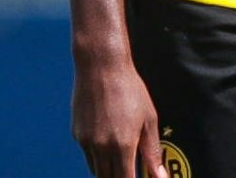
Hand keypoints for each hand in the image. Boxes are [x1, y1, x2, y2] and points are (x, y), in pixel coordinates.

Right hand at [71, 56, 164, 177]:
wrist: (101, 69)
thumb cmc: (129, 90)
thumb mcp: (149, 119)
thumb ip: (152, 150)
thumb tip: (158, 174)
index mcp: (122, 145)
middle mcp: (101, 147)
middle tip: (131, 170)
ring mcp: (86, 142)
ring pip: (96, 170)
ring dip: (108, 171)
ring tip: (123, 162)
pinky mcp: (77, 135)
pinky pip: (88, 155)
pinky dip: (98, 158)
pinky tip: (109, 146)